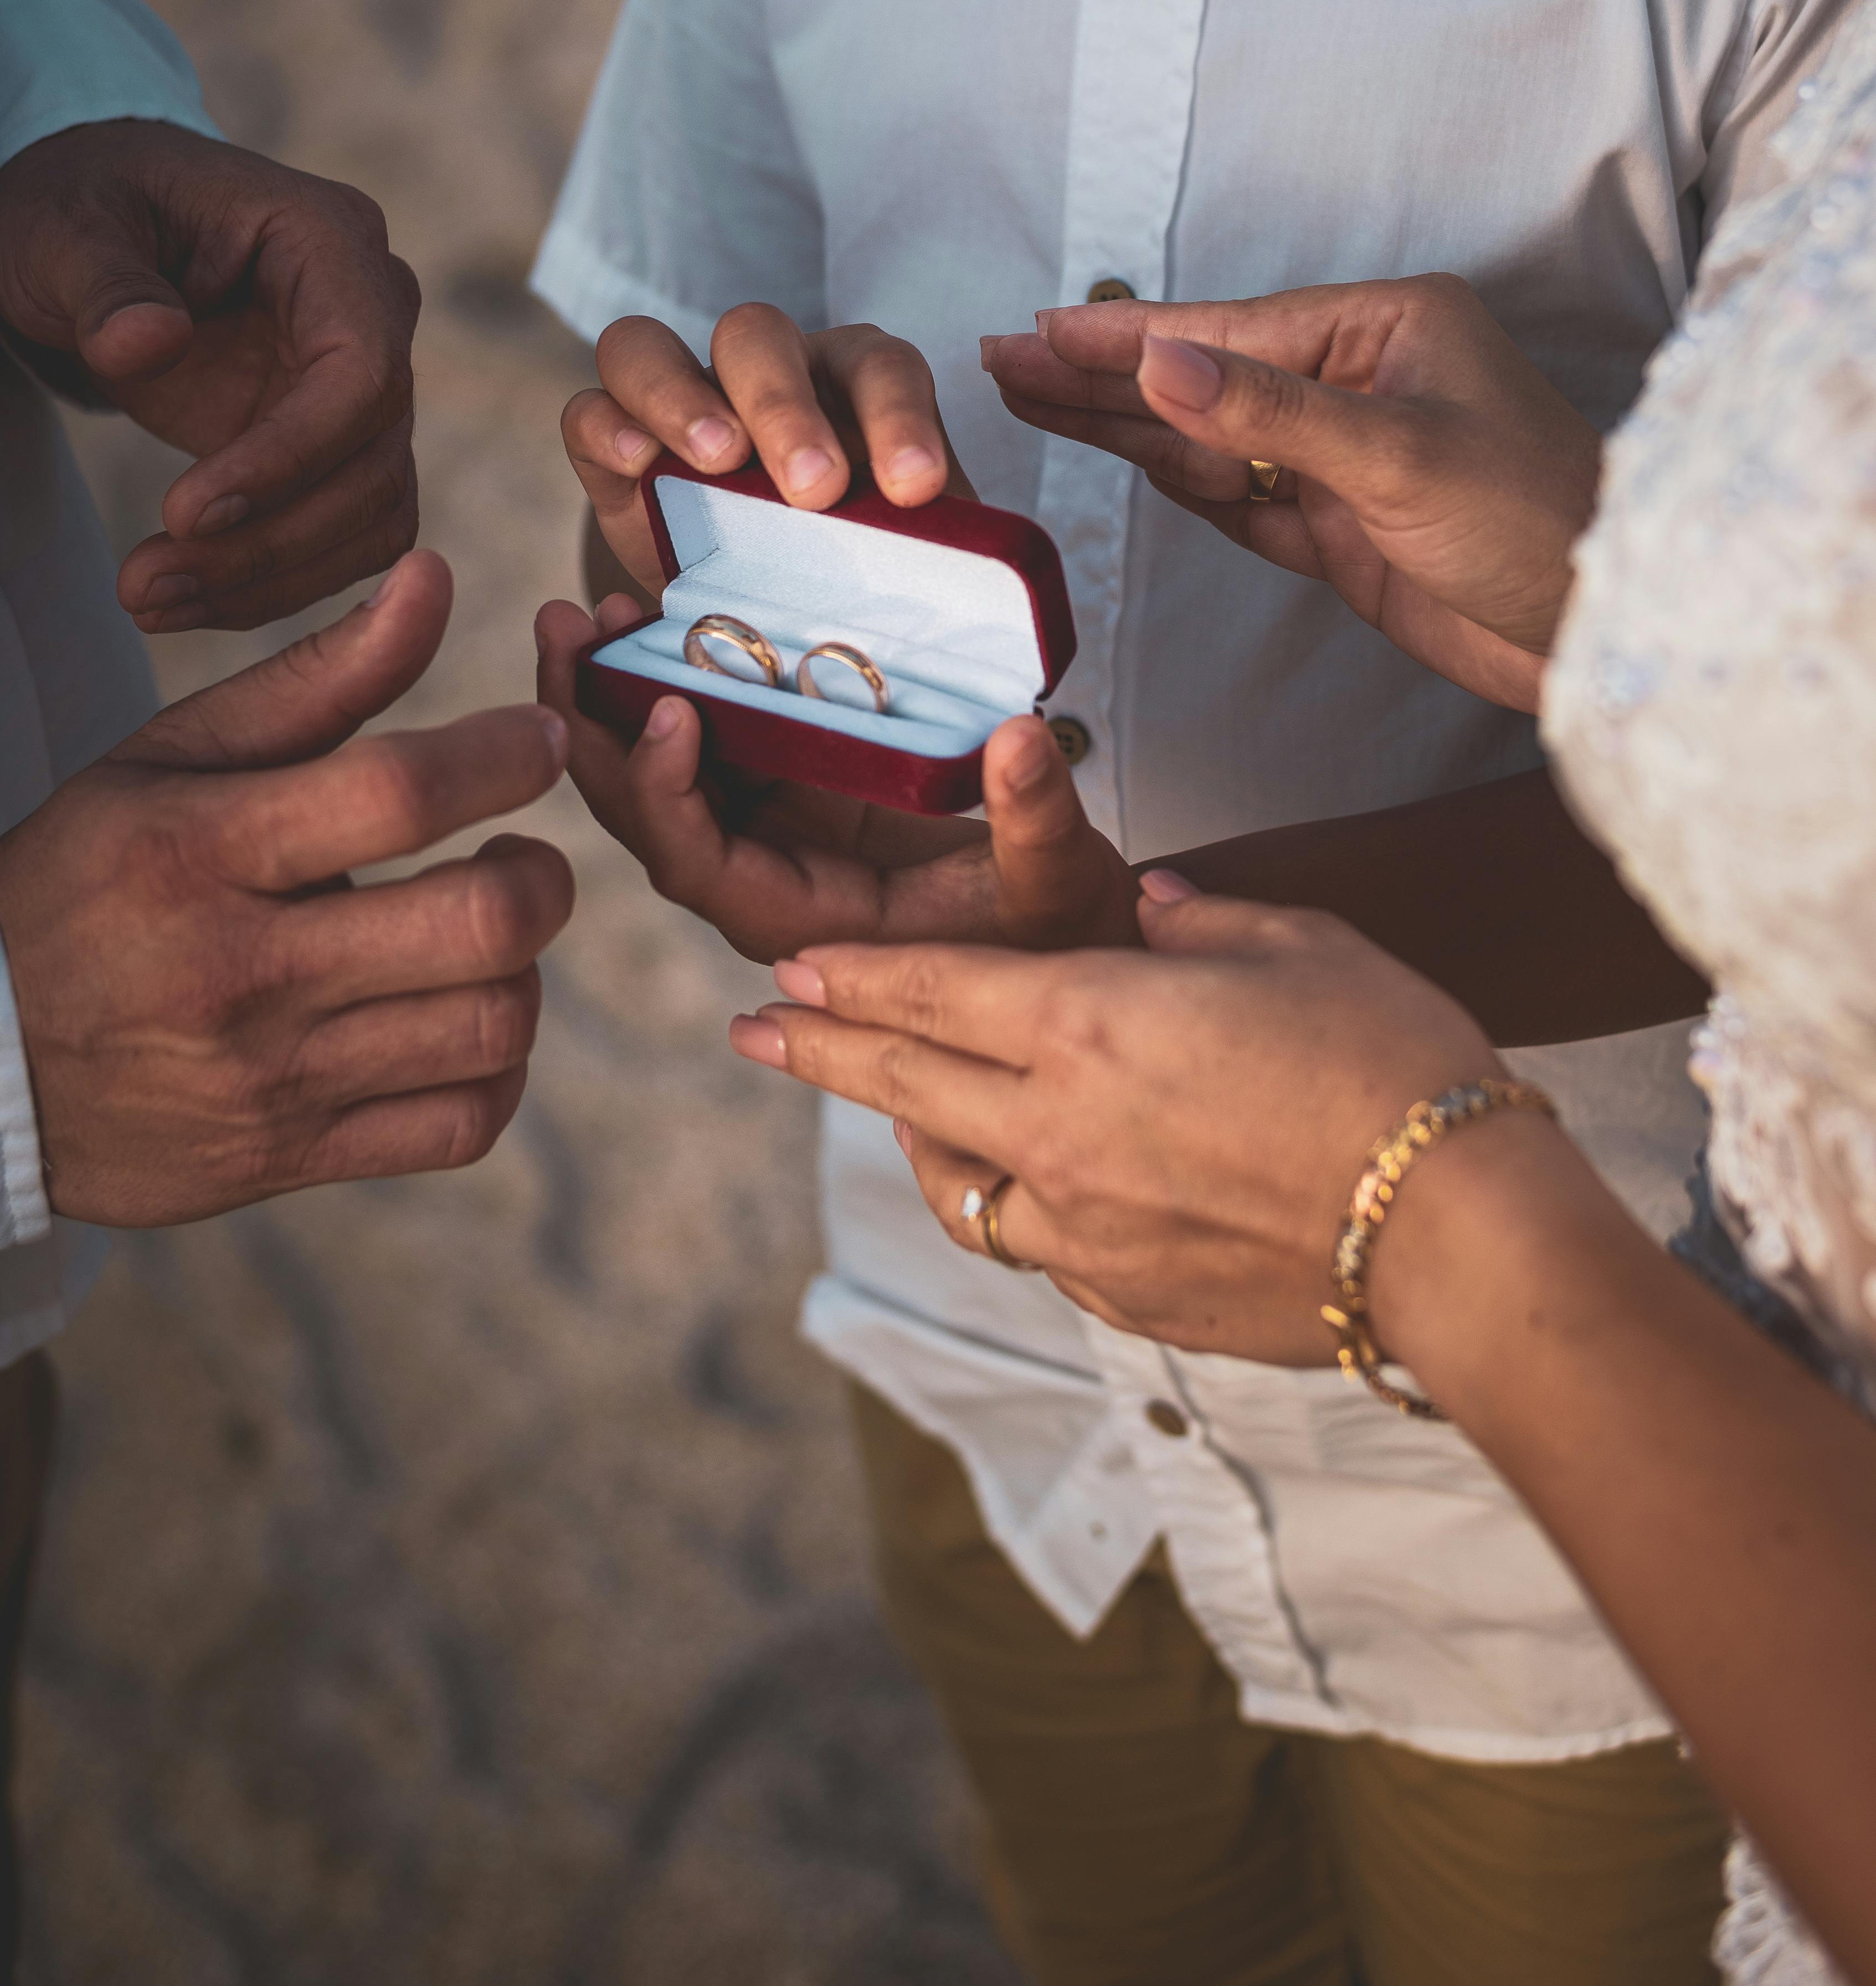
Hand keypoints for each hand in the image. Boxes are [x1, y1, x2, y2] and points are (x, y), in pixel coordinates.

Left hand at [0, 120, 419, 632]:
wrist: (96, 238)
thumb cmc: (85, 208)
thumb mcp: (65, 228)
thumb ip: (105, 283)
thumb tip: (149, 343)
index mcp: (330, 239)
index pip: (362, 369)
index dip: (291, 454)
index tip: (185, 513)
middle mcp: (374, 314)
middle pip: (374, 461)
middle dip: (268, 541)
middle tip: (146, 587)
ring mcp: (364, 387)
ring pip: (372, 515)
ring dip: (271, 579)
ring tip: (151, 603)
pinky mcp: (336, 447)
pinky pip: (341, 537)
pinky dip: (272, 583)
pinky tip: (187, 598)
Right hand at [0, 550, 574, 1226]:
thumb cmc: (91, 880)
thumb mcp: (173, 756)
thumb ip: (318, 674)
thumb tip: (435, 578)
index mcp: (205, 849)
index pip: (400, 792)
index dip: (504, 755)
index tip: (537, 740)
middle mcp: (244, 970)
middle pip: (479, 924)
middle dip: (540, 875)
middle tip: (518, 853)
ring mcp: (272, 1078)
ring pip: (489, 1027)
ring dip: (522, 969)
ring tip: (484, 934)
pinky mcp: (290, 1159)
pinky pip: (461, 1126)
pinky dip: (496, 1069)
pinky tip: (464, 1020)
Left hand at [536, 592, 1139, 961]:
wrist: (1069, 939)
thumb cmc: (1059, 926)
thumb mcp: (1059, 876)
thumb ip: (1035, 815)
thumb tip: (1017, 738)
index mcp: (804, 922)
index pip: (699, 867)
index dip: (665, 794)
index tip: (667, 707)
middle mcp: (764, 885)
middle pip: (647, 816)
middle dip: (594, 727)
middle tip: (565, 628)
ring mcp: (769, 838)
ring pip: (662, 776)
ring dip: (614, 697)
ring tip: (587, 613)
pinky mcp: (790, 796)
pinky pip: (709, 746)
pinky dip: (674, 687)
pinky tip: (653, 621)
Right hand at [562, 305, 972, 597]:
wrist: (758, 609)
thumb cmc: (849, 579)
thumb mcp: (900, 570)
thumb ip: (935, 573)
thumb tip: (1000, 663)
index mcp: (853, 386)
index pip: (880, 367)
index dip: (899, 418)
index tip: (915, 490)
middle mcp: (764, 372)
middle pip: (760, 337)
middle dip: (787, 406)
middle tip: (814, 490)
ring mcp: (678, 398)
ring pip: (654, 345)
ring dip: (686, 397)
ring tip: (720, 460)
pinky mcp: (612, 442)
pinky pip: (591, 406)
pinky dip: (611, 424)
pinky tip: (639, 464)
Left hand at [731, 883, 1498, 1359]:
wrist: (1459, 1235)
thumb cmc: (1393, 1063)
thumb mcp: (1298, 945)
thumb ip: (1203, 921)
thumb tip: (1149, 912)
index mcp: (1088, 1022)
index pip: (927, 990)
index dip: (848, 976)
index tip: (786, 969)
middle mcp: (1059, 1128)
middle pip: (903, 1083)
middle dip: (818, 1048)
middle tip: (751, 1032)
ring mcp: (1085, 1227)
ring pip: (959, 1181)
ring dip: (913, 1138)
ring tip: (895, 1112)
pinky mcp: (1127, 1298)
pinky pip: (1037, 1245)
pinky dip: (1015, 1206)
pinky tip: (1030, 1189)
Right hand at [984, 278, 1601, 710]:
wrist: (1607, 633)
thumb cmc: (1541, 522)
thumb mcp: (1399, 457)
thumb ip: (1269, 414)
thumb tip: (1161, 363)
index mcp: (1385, 331)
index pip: (1227, 333)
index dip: (1126, 337)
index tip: (1041, 329)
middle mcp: (1360, 384)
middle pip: (1204, 377)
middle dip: (1104, 372)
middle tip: (1004, 358)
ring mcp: (1347, 459)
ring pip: (1211, 440)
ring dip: (1126, 425)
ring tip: (1032, 398)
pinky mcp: (1343, 530)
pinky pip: (1241, 498)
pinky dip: (1181, 481)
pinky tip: (1122, 451)